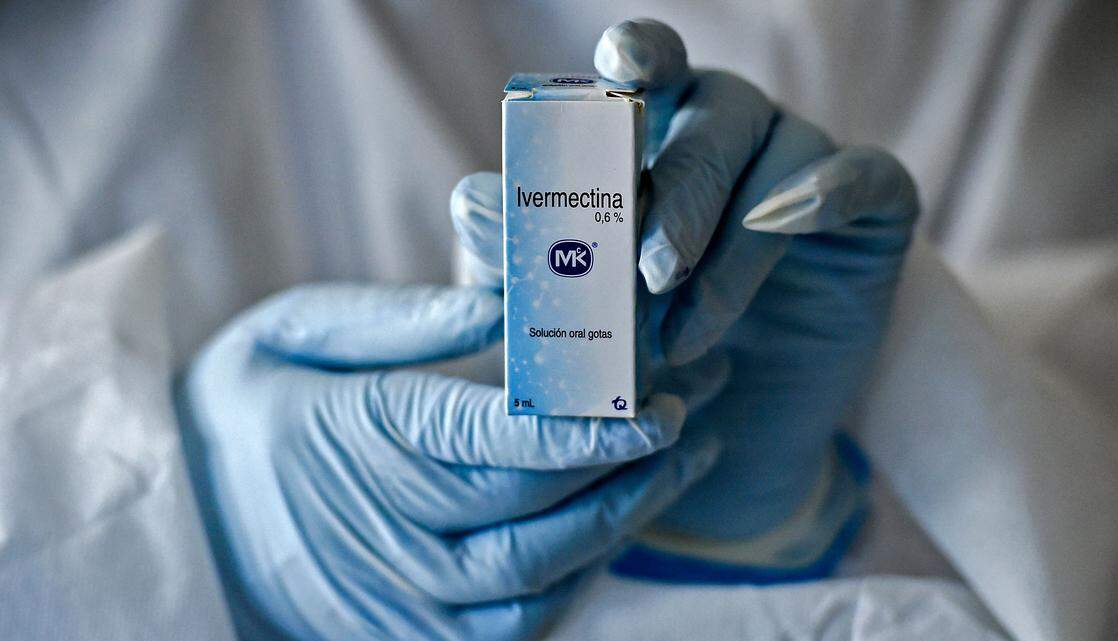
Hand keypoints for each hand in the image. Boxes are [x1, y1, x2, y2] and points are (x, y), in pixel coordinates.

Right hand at [177, 283, 726, 639]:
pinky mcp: (412, 637)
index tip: (653, 402)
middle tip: (688, 412)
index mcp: (356, 439)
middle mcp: (383, 532)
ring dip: (619, 521)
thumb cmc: (243, 406)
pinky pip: (518, 626)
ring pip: (538, 580)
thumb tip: (506, 301)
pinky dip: (578, 575)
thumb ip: (403, 320)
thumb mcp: (295, 330)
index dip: (581, 426)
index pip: (488, 440)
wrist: (180, 517)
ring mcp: (399, 599)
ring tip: (680, 462)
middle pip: (532, 509)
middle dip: (624, 465)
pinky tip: (615, 520)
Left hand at [452, 19, 917, 578]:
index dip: (638, 57)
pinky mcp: (873, 209)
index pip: (647, 71)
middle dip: (676, 197)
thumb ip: (528, 257)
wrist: (740, 428)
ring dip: (729, 247)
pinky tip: (787, 220)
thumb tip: (472, 198)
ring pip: (777, 162)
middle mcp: (729, 133)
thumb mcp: (575, 316)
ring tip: (685, 335)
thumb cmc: (642, 354)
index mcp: (656, 136)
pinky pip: (867, 177)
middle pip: (710, 122)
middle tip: (647, 274)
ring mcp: (803, 163)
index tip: (620, 70)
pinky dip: (829, 192)